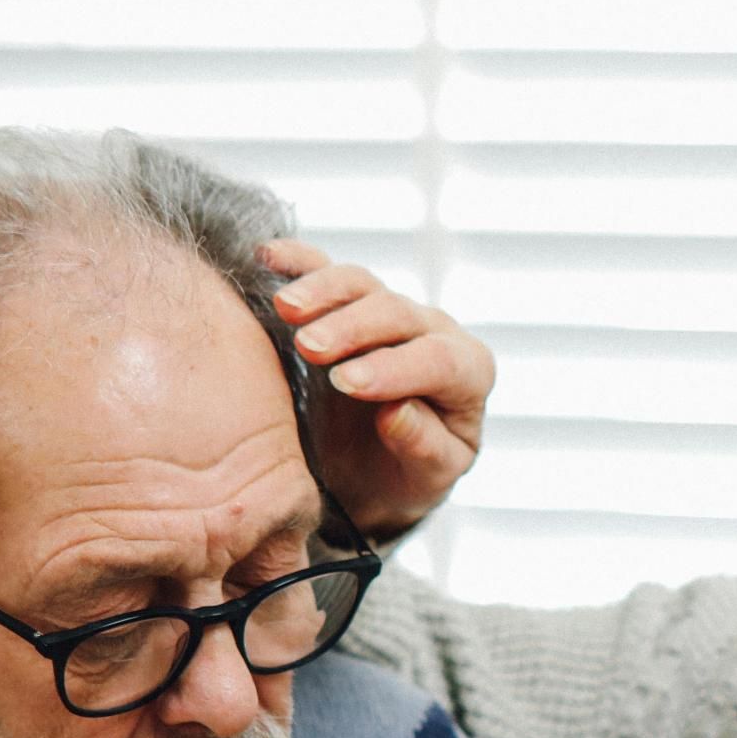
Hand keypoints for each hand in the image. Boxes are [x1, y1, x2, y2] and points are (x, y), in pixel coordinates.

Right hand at [262, 239, 492, 541]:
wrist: (378, 470)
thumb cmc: (408, 476)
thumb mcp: (425, 480)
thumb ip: (424, 448)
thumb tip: (395, 412)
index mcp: (467, 373)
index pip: (438, 361)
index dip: (393, 368)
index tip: (346, 383)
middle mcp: (432, 331)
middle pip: (396, 313)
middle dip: (352, 328)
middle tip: (309, 348)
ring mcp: (389, 310)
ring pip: (361, 284)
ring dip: (321, 290)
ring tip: (284, 307)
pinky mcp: (347, 301)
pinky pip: (324, 269)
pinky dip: (297, 261)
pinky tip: (268, 257)